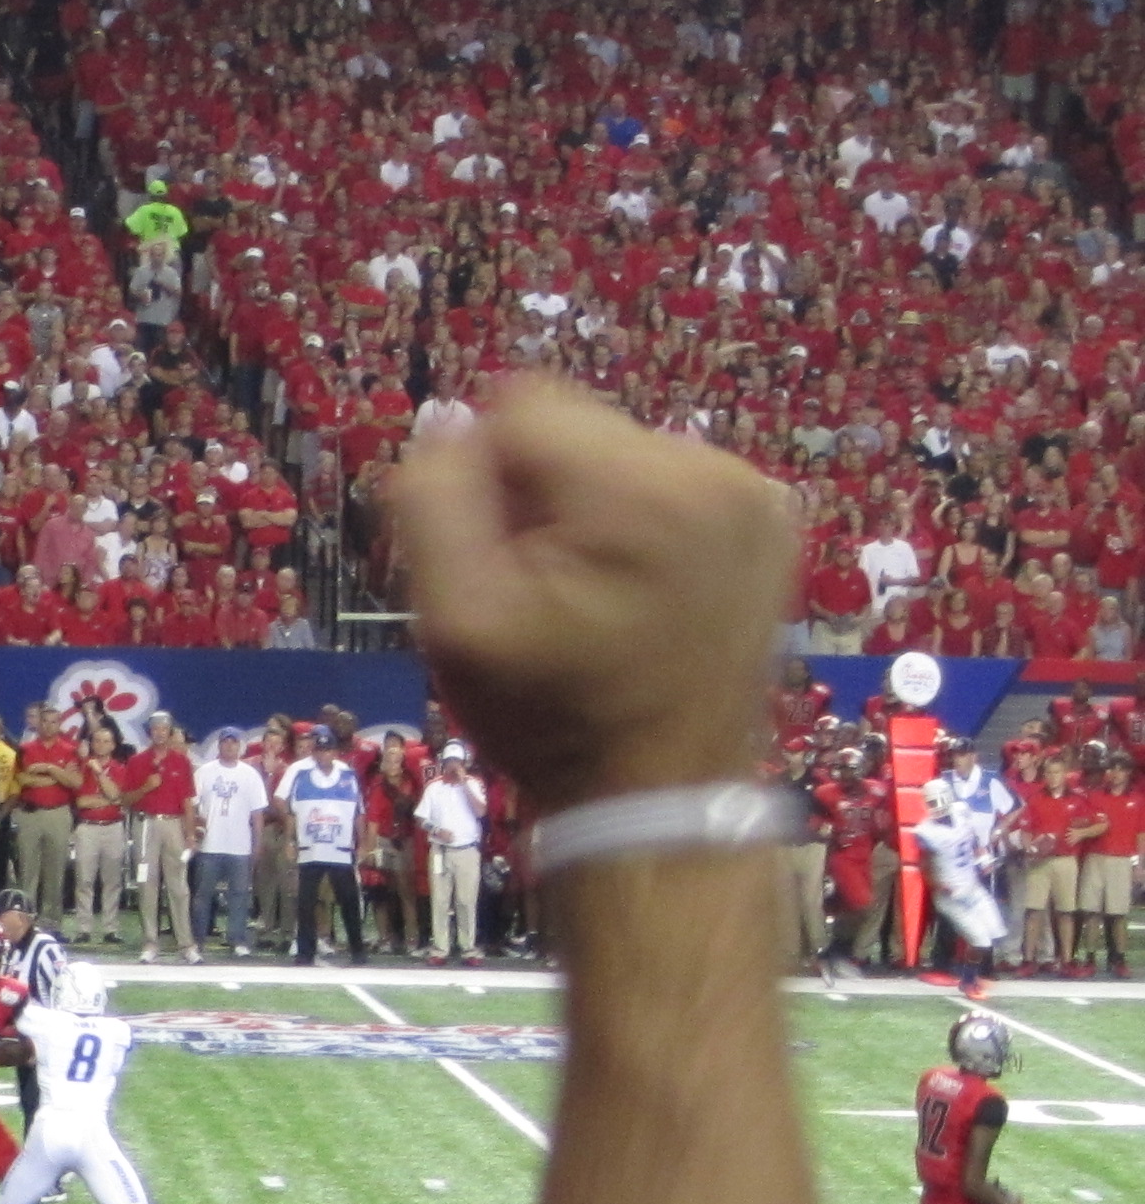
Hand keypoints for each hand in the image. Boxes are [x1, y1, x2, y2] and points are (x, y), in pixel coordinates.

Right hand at [396, 378, 796, 816]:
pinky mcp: (769, 519)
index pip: (518, 409)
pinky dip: (636, 526)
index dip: (481, 482)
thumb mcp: (455, 621)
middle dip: (539, 495)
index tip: (495, 559)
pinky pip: (668, 483)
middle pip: (574, 428)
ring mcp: (753, 493)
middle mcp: (713, 468)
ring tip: (589, 595)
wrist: (659, 794)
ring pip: (618, 454)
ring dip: (587, 510)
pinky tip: (632, 591)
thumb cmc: (548, 717)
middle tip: (540, 585)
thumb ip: (434, 503)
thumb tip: (448, 429)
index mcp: (639, 487)